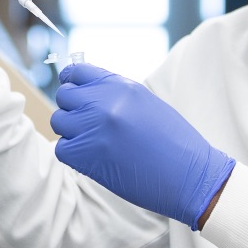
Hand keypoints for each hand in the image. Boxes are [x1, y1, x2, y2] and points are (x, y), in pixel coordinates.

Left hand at [51, 63, 234, 229]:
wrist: (189, 175)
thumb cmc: (173, 140)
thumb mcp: (146, 102)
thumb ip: (115, 93)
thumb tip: (87, 91)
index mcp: (120, 86)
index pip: (77, 72)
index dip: (72, 81)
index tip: (74, 90)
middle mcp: (103, 103)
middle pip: (64, 96)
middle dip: (72, 108)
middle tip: (87, 122)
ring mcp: (93, 129)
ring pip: (59, 121)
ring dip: (71, 131)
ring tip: (92, 141)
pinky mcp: (87, 157)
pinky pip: (62, 148)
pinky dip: (72, 153)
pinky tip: (91, 157)